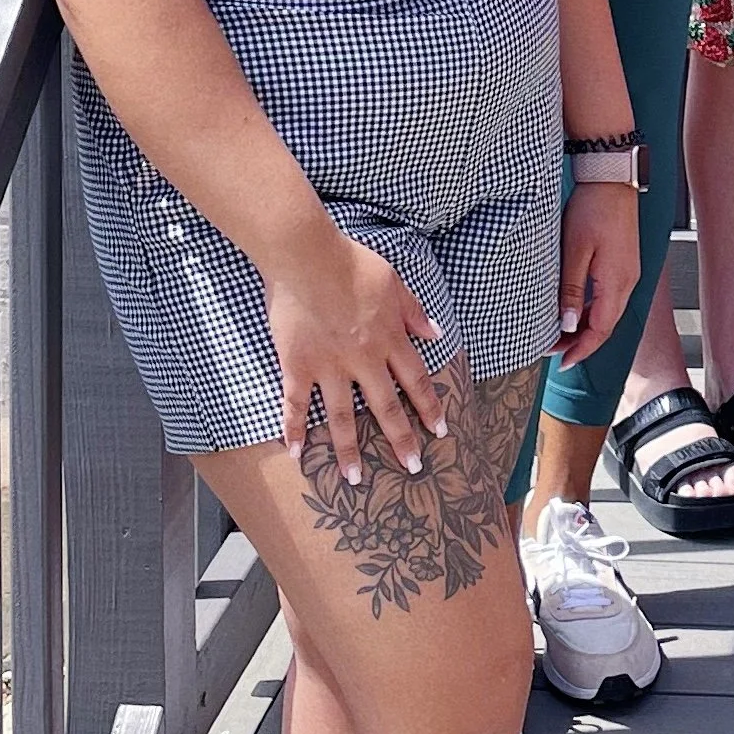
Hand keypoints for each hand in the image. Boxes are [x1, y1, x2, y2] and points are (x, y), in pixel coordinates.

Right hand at [264, 231, 447, 482]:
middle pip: (386, 408)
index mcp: (390, 339)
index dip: (429, 408)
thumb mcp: (395, 281)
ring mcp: (329, 366)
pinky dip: (294, 429)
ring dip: (349, 450)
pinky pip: (295, 404)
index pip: (416, 381)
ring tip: (354, 479)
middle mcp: (363, 359)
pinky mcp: (297, 365)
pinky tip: (295, 454)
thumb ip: (414, 312)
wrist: (306, 255)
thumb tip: (437, 333)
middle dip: (401, 440)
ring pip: (342, 417)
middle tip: (412, 469)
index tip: (440, 432)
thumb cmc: (351, 262)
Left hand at [556, 181, 640, 367]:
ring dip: (584, 327)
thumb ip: (570, 290)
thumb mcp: (574, 251)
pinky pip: (607, 298)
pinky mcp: (622, 265)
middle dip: (580, 342)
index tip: (562, 362)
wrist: (611, 180)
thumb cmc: (594, 208)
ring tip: (560, 335)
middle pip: (605, 325)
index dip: (581, 349)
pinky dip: (590, 311)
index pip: (600, 330)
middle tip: (554, 351)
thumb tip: (566, 324)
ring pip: (606, 313)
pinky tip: (574, 310)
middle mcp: (627, 282)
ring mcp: (627, 274)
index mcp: (616, 283)